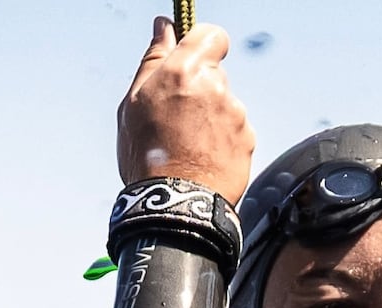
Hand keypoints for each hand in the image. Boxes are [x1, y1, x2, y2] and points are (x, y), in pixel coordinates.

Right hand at [117, 17, 254, 204]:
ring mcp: (235, 115)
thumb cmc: (149, 157)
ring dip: (212, 118)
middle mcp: (215, 88)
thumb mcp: (134, 103)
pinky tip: (206, 157)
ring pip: (225, 105)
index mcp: (184, 71)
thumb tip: (164, 28)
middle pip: (215, 74)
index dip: (203, 44)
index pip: (212, 36)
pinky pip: (236, 131)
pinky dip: (225, 140)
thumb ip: (153, 60)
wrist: (177, 205)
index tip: (194, 59)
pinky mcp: (248, 140)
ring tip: (191, 144)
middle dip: (200, 89)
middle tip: (178, 118)